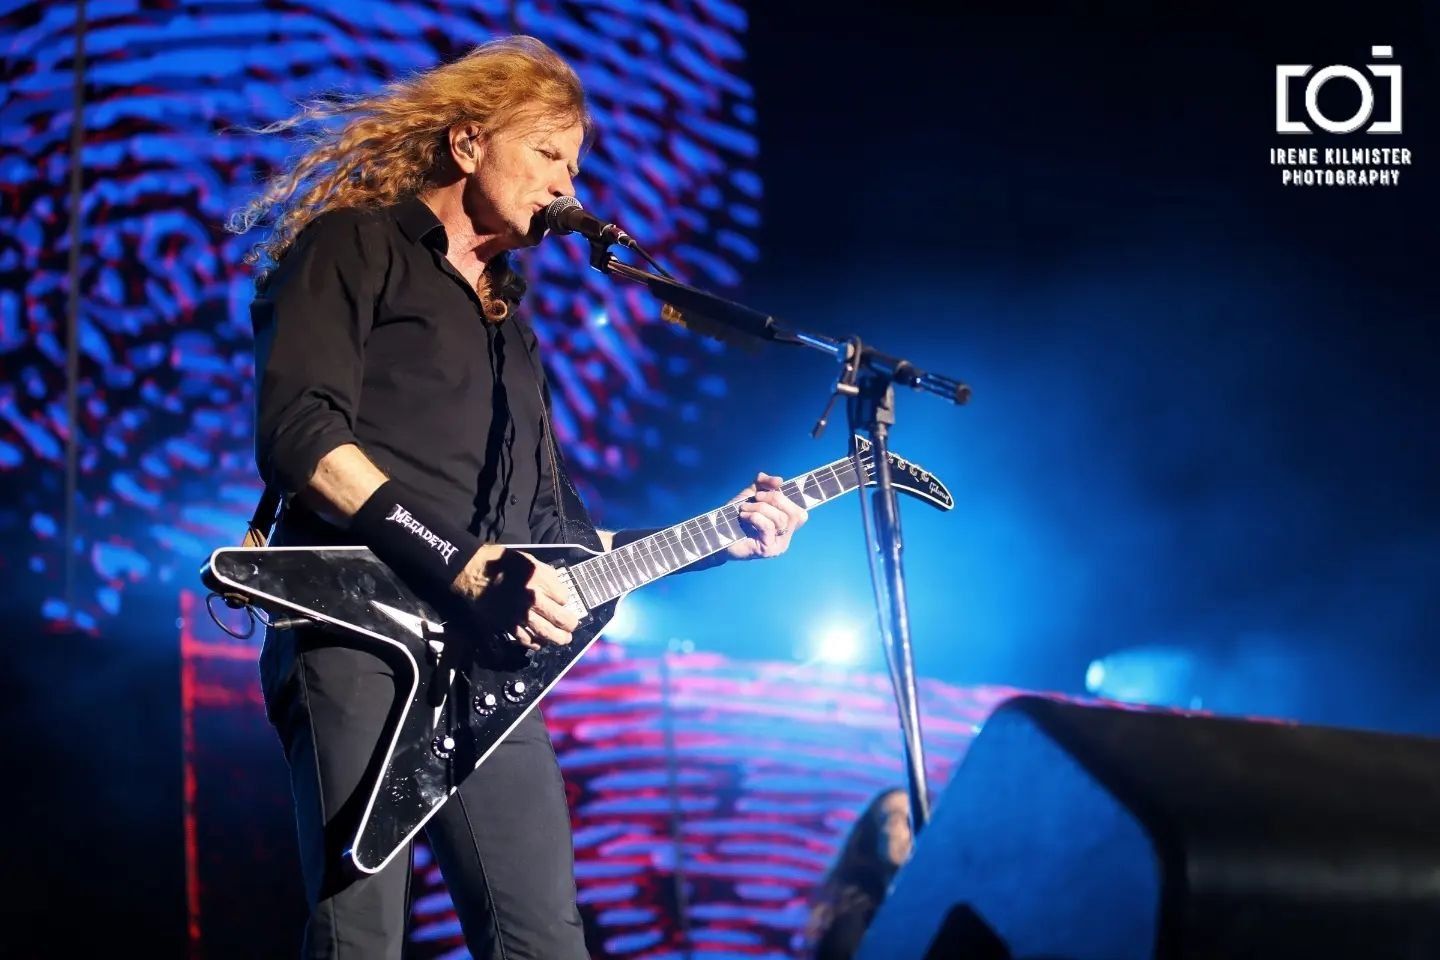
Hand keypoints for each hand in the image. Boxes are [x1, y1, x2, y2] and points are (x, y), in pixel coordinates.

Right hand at [452, 545, 579, 647]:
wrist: (472, 571)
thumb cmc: (499, 562)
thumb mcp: (528, 560)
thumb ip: (546, 574)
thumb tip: (557, 588)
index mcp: (540, 580)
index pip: (563, 597)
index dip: (564, 599)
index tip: (561, 600)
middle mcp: (533, 599)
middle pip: (560, 618)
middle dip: (569, 624)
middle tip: (572, 626)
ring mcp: (520, 614)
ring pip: (545, 632)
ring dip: (557, 638)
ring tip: (564, 639)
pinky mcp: (507, 624)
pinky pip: (524, 638)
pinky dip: (534, 643)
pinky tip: (539, 644)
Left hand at [726, 472, 808, 560]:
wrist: (718, 534)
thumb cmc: (737, 516)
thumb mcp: (752, 494)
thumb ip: (765, 484)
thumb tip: (779, 480)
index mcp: (786, 524)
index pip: (800, 512)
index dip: (786, 498)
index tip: (765, 491)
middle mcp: (786, 536)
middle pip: (794, 514)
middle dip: (774, 499)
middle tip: (755, 497)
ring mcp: (778, 545)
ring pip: (780, 519)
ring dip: (760, 508)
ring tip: (744, 508)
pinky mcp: (767, 550)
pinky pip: (768, 527)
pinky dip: (755, 517)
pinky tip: (743, 516)